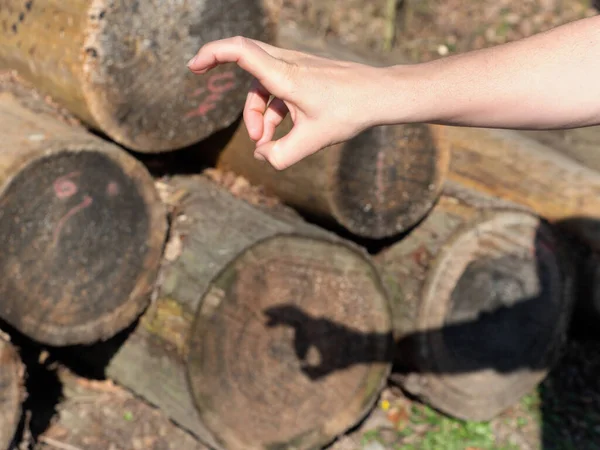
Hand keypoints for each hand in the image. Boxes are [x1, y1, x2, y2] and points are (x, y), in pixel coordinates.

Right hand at [187, 36, 383, 169]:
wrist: (380, 95)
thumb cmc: (349, 112)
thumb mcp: (312, 141)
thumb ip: (281, 156)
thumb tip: (262, 157)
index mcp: (285, 75)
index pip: (241, 51)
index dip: (212, 53)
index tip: (193, 66)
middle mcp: (288, 65)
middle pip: (246, 64)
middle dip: (235, 93)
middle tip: (220, 99)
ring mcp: (296, 68)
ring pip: (263, 85)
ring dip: (259, 114)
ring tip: (266, 143)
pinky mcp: (304, 76)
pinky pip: (278, 90)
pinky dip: (274, 112)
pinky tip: (280, 135)